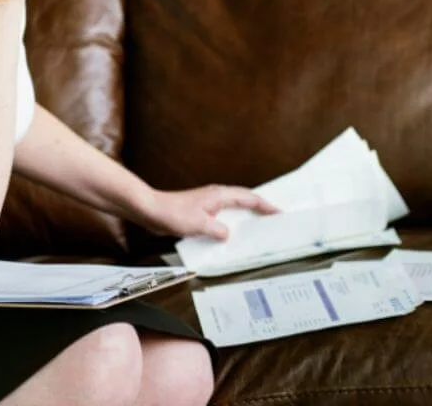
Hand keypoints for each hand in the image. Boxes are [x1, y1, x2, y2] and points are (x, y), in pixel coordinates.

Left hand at [135, 185, 280, 241]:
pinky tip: (231, 236)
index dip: (266, 206)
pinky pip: (222, 217)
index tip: (279, 212)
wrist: (151, 210)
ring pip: (234, 209)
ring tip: (258, 229)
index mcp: (220, 195)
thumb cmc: (173, 213)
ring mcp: (209, 204)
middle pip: (245, 200)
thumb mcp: (200, 225)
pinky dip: (231, 223)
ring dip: (246, 216)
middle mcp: (217, 196)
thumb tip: (228, 235)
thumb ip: (218, 231)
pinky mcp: (201, 212)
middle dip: (260, 209)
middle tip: (274, 219)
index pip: (250, 198)